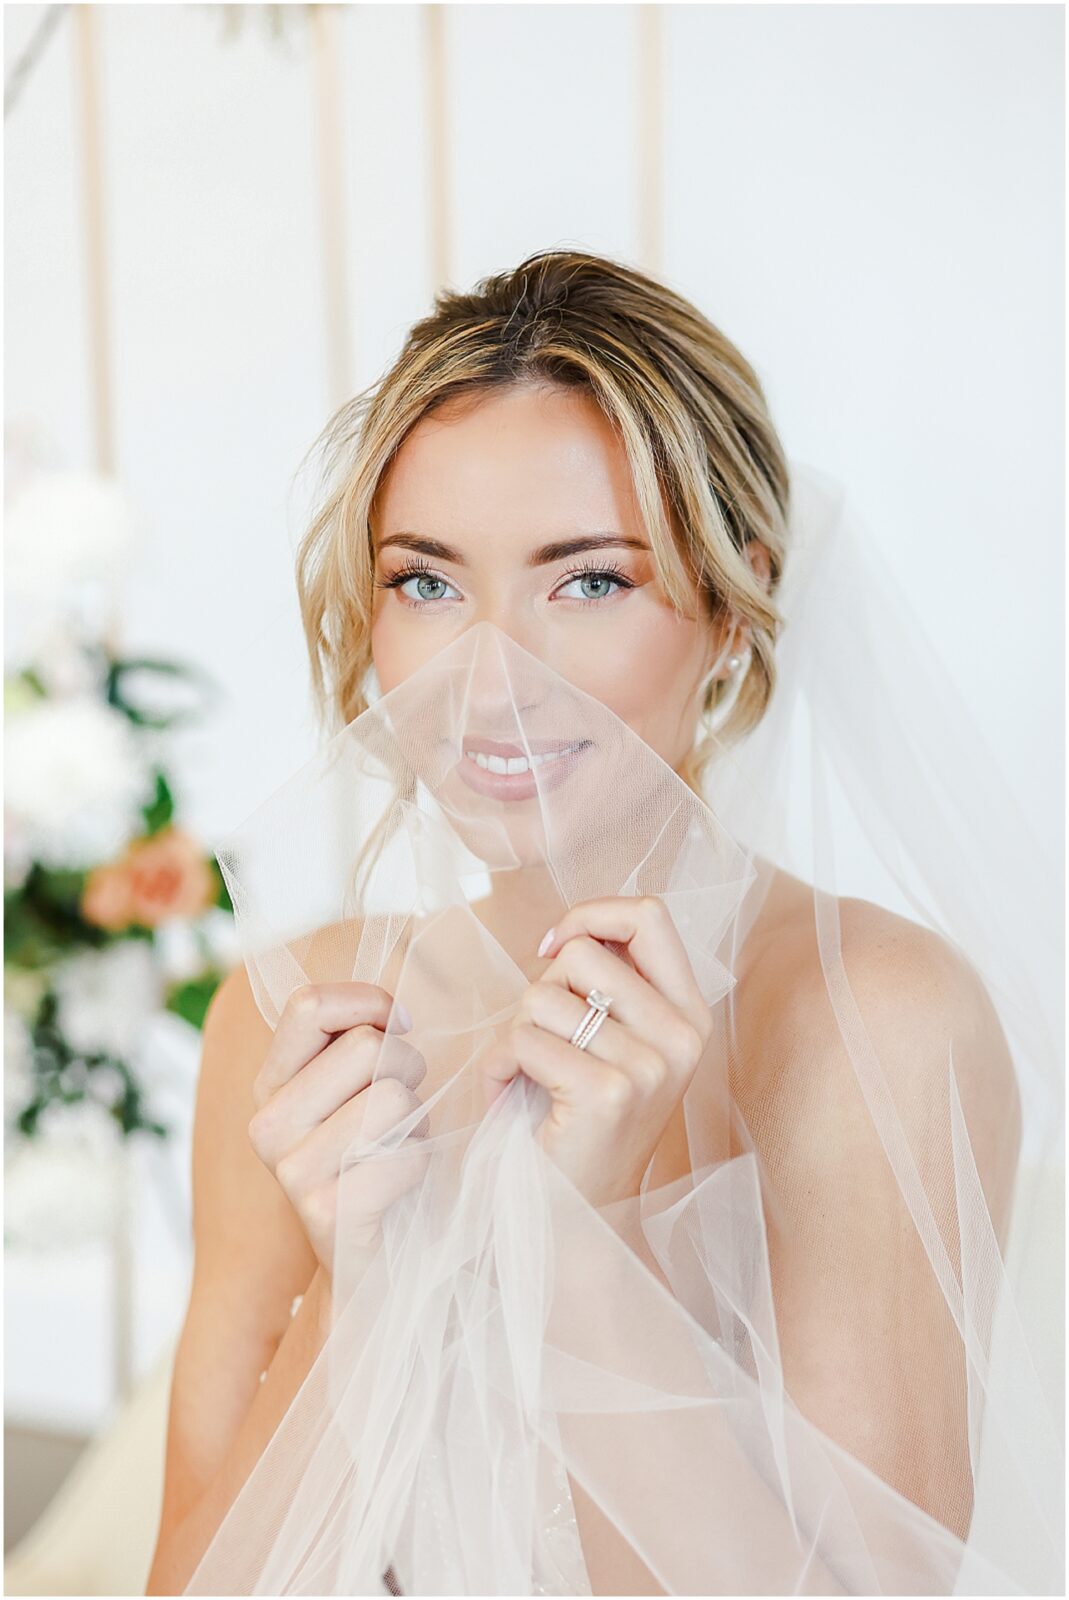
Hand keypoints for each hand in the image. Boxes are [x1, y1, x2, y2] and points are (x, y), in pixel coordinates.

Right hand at [248, 982, 429, 1280]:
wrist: (369, 1268)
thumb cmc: (377, 1163)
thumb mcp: (356, 1091)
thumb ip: (356, 1041)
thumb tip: (393, 1012)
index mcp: (271, 1084)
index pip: (308, 1004)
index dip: (369, 1003)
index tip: (397, 1028)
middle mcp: (268, 1123)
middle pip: (367, 1046)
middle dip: (408, 1069)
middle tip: (401, 1111)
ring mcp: (290, 1170)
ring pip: (392, 1096)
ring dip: (416, 1122)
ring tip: (398, 1149)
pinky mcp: (324, 1213)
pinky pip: (404, 1156)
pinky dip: (418, 1166)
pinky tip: (397, 1189)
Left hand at [478, 896, 711, 1207]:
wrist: (582, 1218)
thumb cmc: (581, 1119)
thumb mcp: (617, 1043)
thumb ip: (610, 984)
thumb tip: (564, 932)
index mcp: (689, 1013)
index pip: (650, 915)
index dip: (591, 914)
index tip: (552, 949)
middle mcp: (681, 1035)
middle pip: (582, 953)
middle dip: (541, 989)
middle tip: (541, 1039)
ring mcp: (650, 1066)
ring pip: (543, 997)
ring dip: (515, 1032)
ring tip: (526, 1074)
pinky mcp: (607, 1094)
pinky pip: (522, 1040)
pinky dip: (498, 1065)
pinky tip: (508, 1095)